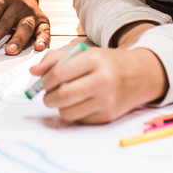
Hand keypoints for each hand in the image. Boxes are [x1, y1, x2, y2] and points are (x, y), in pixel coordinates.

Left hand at [29, 45, 166, 123]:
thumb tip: (33, 72)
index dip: (45, 80)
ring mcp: (107, 101)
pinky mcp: (108, 116)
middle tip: (48, 95)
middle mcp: (103, 80)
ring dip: (59, 107)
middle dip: (48, 98)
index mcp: (95, 60)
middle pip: (62, 96)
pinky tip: (79, 103)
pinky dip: (74, 113)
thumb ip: (55, 58)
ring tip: (63, 98)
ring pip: (68, 112)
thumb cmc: (106, 62)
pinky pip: (79, 120)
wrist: (140, 75)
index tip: (45, 82)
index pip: (58, 74)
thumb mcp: (84, 52)